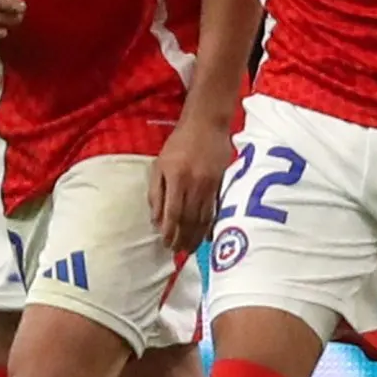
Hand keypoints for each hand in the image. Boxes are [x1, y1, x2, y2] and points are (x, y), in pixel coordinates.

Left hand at [149, 115, 232, 251]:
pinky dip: (209, 226)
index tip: (165, 244)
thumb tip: (155, 219)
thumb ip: (156, 192)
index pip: (172, 213)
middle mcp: (194, 185)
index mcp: (176, 179)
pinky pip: (215, 211)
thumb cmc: (179, 144)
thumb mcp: (159, 165)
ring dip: (195, 237)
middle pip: (188, 220)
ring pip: (203, 219)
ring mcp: (210, 186)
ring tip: (189, 250)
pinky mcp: (221, 185)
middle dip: (182, 239)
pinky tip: (205, 237)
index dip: (169, 232)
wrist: (206, 125)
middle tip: (177, 252)